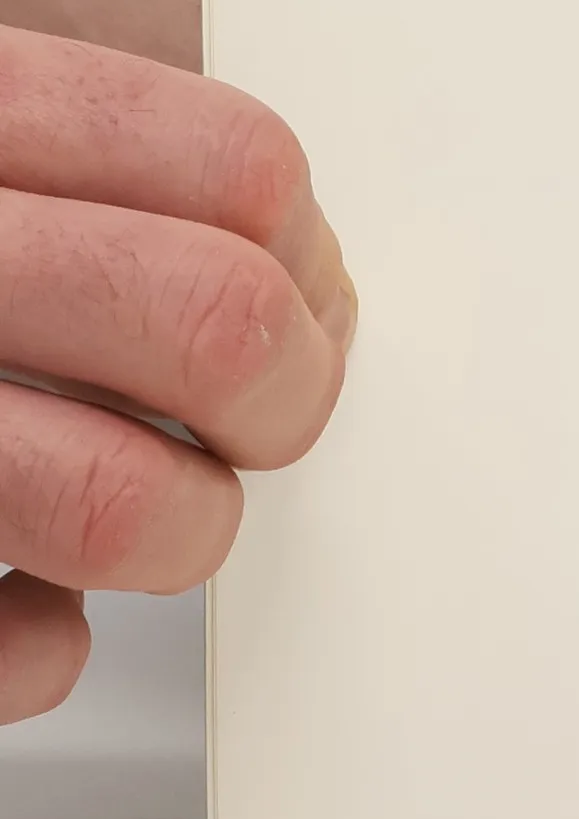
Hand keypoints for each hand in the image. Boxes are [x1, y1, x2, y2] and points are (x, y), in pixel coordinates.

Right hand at [0, 24, 352, 720]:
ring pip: (128, 506)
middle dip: (280, 402)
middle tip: (238, 426)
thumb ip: (84, 185)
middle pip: (220, 324)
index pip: (237, 168)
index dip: (302, 261)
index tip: (290, 306)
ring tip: (123, 516)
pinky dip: (28, 649)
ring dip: (172, 531)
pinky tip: (5, 601)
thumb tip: (308, 284)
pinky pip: (10, 651)